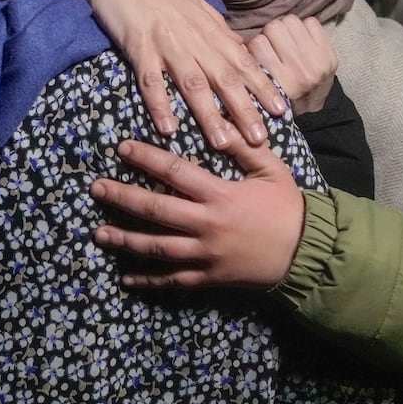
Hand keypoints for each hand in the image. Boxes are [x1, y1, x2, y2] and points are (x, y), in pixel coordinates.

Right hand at [20, 0, 285, 146]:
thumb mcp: (196, 5)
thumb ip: (216, 30)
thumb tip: (238, 49)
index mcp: (210, 28)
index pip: (244, 62)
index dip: (264, 87)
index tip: (282, 110)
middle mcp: (195, 38)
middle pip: (226, 78)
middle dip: (245, 110)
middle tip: (261, 139)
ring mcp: (167, 43)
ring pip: (194, 84)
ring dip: (210, 115)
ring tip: (224, 143)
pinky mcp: (139, 46)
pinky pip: (151, 80)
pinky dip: (161, 104)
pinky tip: (168, 129)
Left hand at [90, 137, 305, 289]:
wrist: (306, 253)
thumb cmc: (287, 207)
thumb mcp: (271, 169)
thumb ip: (242, 147)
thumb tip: (217, 123)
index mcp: (220, 195)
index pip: (174, 172)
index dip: (145, 158)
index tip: (122, 148)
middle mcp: (206, 225)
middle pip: (155, 210)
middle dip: (121, 197)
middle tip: (96, 189)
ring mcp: (205, 255)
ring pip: (156, 248)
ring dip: (124, 240)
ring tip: (98, 233)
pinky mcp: (208, 278)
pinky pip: (172, 280)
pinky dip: (147, 280)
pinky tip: (125, 277)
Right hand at [248, 15, 335, 115]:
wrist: (313, 111)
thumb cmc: (280, 98)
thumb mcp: (260, 90)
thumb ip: (250, 67)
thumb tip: (238, 41)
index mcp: (279, 83)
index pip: (257, 43)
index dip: (256, 44)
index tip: (259, 51)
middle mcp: (299, 72)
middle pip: (274, 27)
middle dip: (271, 33)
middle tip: (274, 44)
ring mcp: (318, 62)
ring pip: (291, 21)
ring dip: (287, 28)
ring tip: (287, 41)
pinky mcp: (330, 55)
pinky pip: (311, 22)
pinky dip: (304, 28)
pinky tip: (302, 41)